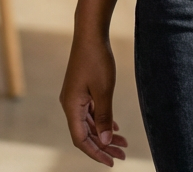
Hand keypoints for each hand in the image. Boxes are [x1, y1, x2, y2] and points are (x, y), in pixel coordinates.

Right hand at [60, 33, 128, 164]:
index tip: (112, 161)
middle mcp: (70, 104)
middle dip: (103, 146)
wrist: (90, 33)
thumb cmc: (96, 59)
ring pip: (89, 123)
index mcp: (71, 107)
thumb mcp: (103, 90)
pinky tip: (114, 128)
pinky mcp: (81, 89)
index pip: (81, 140)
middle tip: (122, 154)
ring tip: (123, 143)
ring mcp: (75, 96)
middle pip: (85, 133)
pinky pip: (90, 112)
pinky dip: (101, 121)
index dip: (96, 153)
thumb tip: (103, 142)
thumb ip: (103, 117)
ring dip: (104, 134)